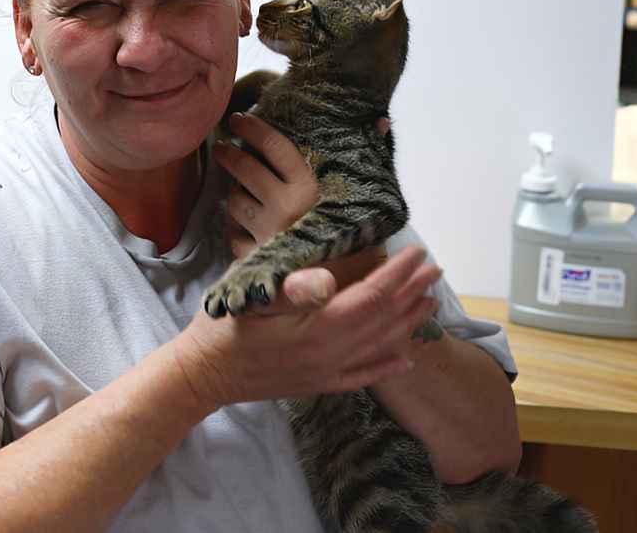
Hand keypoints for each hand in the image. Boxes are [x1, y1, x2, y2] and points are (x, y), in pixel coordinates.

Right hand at [174, 246, 440, 408]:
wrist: (202, 375)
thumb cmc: (221, 326)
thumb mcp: (248, 296)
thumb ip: (291, 288)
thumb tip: (329, 279)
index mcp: (316, 329)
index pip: (370, 297)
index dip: (397, 274)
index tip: (416, 252)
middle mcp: (329, 355)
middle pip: (383, 321)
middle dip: (411, 293)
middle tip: (434, 270)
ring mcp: (326, 373)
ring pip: (379, 347)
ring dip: (407, 323)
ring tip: (429, 302)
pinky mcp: (317, 384)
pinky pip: (362, 376)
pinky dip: (387, 365)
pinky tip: (405, 359)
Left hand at [212, 111, 390, 285]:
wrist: (350, 287)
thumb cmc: (359, 234)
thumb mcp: (368, 195)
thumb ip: (371, 157)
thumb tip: (381, 121)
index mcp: (309, 188)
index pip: (274, 147)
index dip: (253, 129)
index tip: (238, 118)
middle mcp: (285, 208)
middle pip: (245, 170)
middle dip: (229, 154)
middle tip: (221, 145)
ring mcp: (267, 233)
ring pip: (235, 200)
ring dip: (232, 191)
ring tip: (236, 184)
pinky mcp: (256, 256)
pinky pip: (233, 232)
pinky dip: (234, 224)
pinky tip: (240, 218)